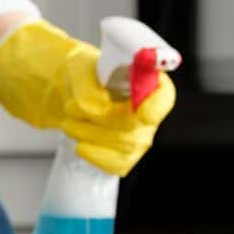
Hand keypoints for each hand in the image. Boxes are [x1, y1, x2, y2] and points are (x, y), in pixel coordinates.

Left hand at [0, 19, 174, 176]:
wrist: (72, 92)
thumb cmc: (81, 76)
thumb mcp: (79, 70)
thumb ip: (90, 88)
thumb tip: (97, 110)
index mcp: (146, 81)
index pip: (163, 95)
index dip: (156, 105)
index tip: (140, 111)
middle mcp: (149, 110)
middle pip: (135, 126)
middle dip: (99, 122)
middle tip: (71, 112)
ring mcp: (140, 135)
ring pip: (124, 146)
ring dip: (90, 135)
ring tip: (70, 123)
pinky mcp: (126, 154)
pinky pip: (117, 164)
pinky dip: (95, 156)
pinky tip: (81, 146)